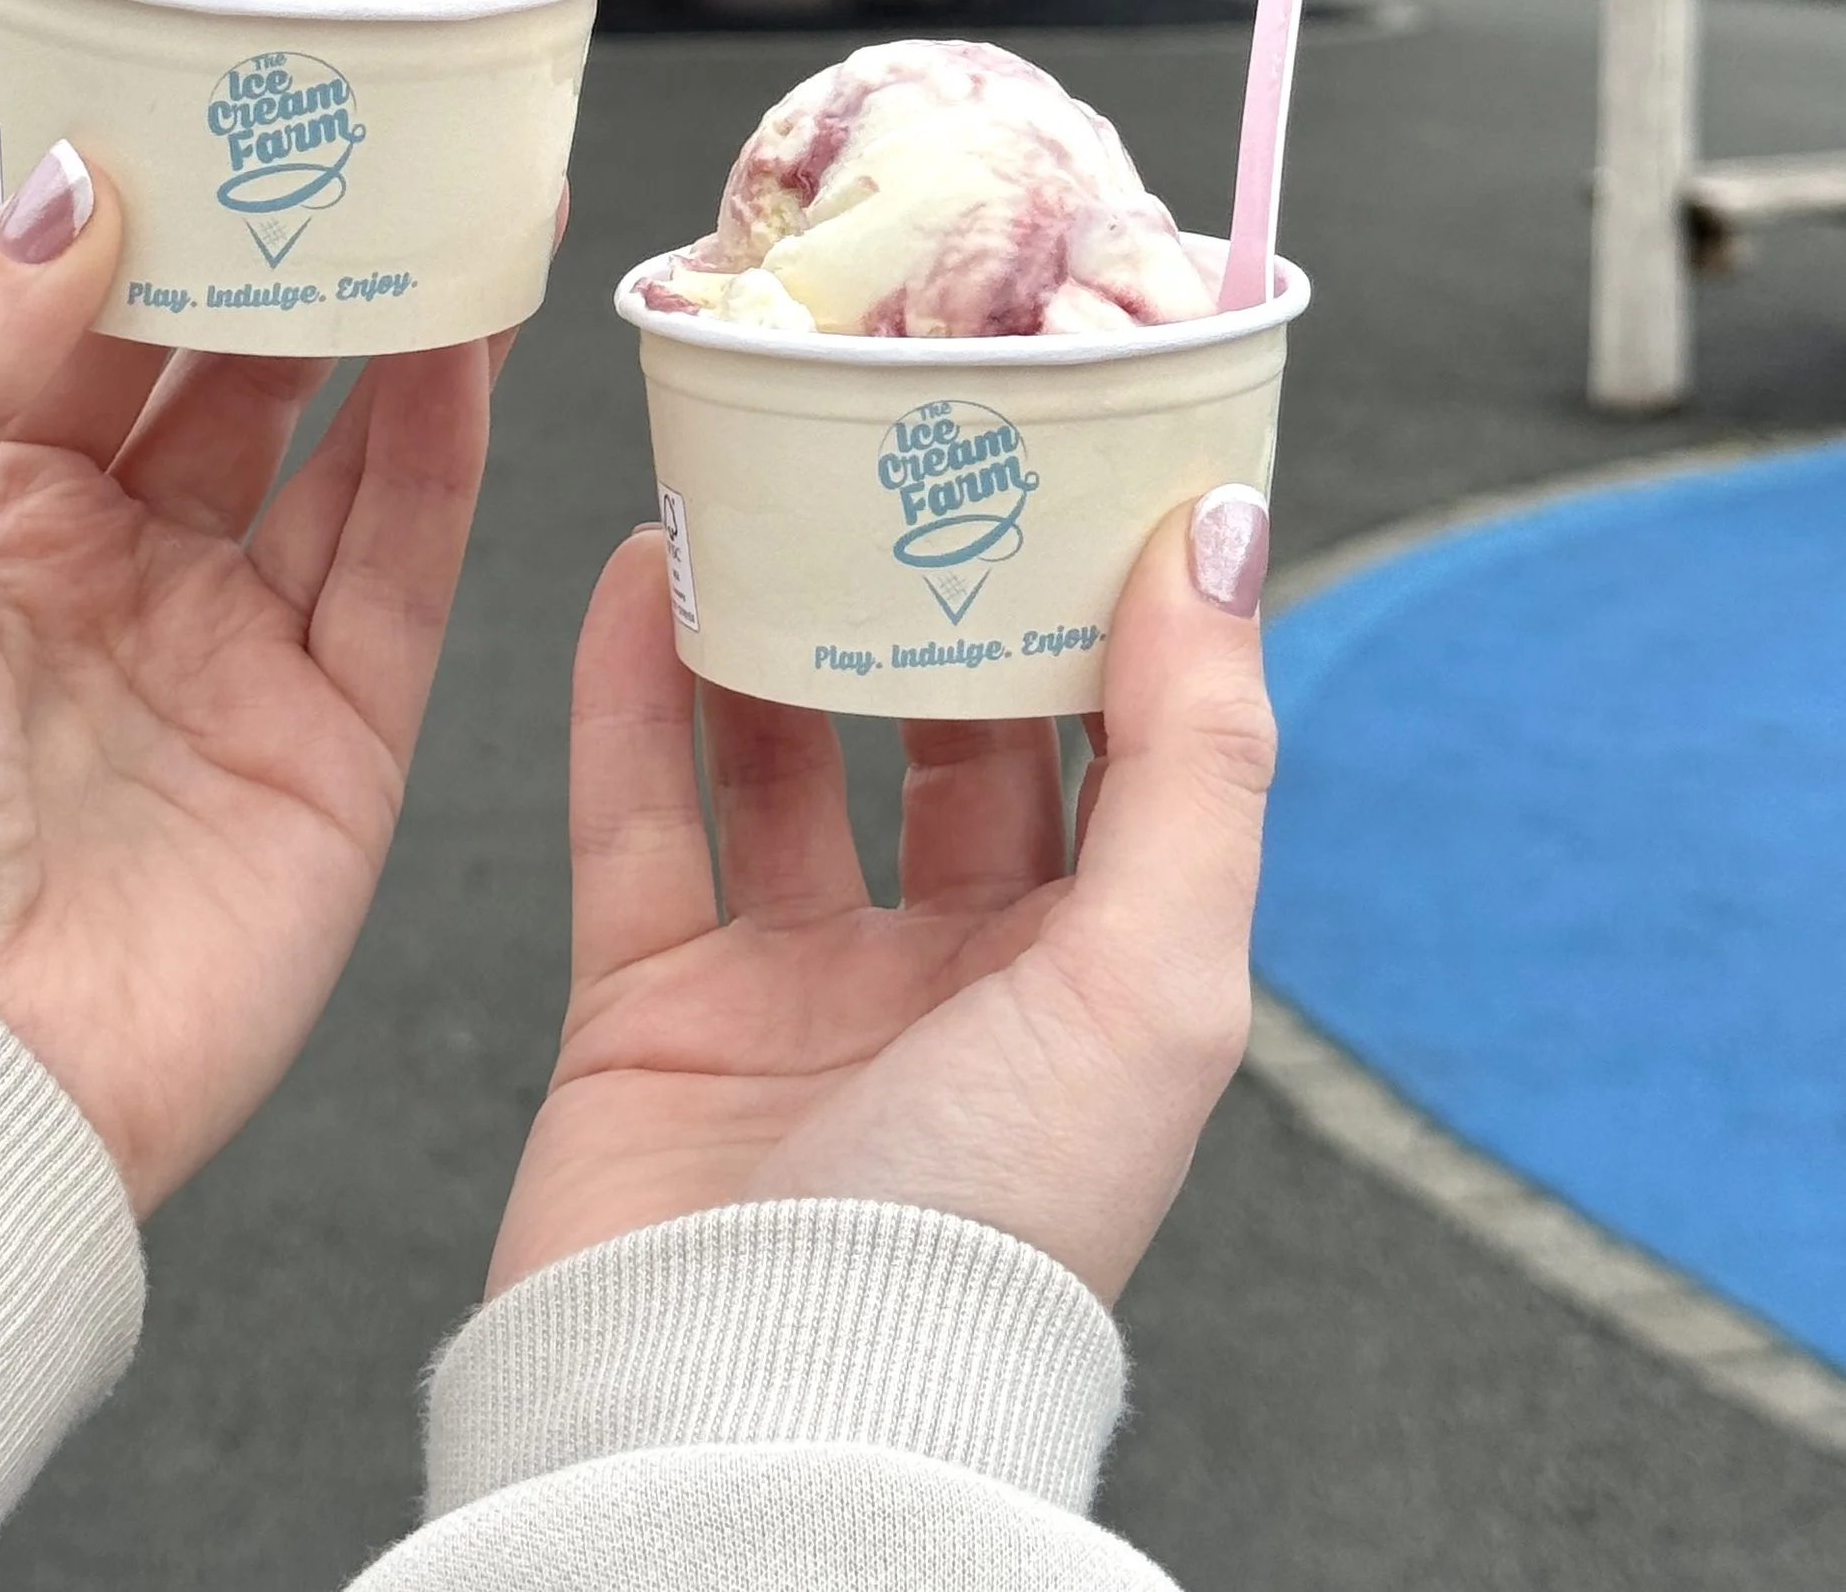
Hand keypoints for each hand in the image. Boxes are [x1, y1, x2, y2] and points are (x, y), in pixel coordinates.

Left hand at [0, 142, 501, 1214]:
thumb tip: (71, 180)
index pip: (84, 316)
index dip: (154, 204)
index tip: (222, 88)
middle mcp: (111, 563)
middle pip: (233, 366)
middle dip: (298, 249)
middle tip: (372, 124)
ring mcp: (228, 647)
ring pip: (342, 447)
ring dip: (400, 327)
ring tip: (458, 200)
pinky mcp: (333, 735)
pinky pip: (401, 564)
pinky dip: (441, 451)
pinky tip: (468, 345)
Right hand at [487, 491, 1275, 1304]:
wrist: (752, 1407)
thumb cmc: (984, 1229)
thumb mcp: (1154, 981)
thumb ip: (1197, 753)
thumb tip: (1221, 536)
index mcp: (1094, 985)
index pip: (1111, 751)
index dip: (1097, 604)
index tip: (1068, 453)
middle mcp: (953, 984)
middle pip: (941, 742)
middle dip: (929, 598)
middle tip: (903, 447)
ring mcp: (795, 994)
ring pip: (780, 760)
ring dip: (774, 625)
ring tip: (764, 484)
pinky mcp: (648, 1010)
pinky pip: (637, 815)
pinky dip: (633, 690)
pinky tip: (645, 571)